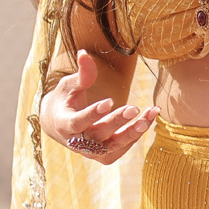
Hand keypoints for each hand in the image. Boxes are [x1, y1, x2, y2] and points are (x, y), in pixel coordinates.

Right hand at [38, 50, 156, 165]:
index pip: (77, 122)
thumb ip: (80, 74)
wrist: (59, 125)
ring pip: (113, 146)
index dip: (92, 114)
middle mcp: (77, 142)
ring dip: (133, 132)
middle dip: (117, 122)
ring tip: (150, 115)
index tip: (109, 101)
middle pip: (98, 135)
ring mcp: (90, 152)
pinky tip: (148, 118)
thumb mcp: (68, 85)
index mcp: (64, 124)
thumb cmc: (65, 101)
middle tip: (134, 108)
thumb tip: (84, 53)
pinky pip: (121, 149)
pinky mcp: (104, 155)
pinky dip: (135, 136)